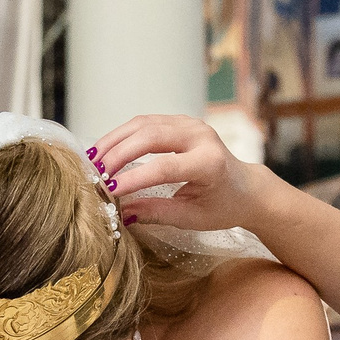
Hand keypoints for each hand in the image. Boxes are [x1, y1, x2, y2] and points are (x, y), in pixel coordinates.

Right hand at [91, 113, 282, 233]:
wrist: (245, 187)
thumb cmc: (221, 206)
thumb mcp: (192, 217)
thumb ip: (157, 213)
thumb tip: (123, 213)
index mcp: (209, 163)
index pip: (164, 167)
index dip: (134, 178)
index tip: (110, 191)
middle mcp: (201, 137)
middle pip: (150, 137)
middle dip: (118, 154)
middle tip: (95, 174)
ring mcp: (191, 124)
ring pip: (143, 124)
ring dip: (115, 140)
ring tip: (93, 160)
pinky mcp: (181, 121)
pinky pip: (146, 122)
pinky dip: (123, 135)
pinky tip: (106, 149)